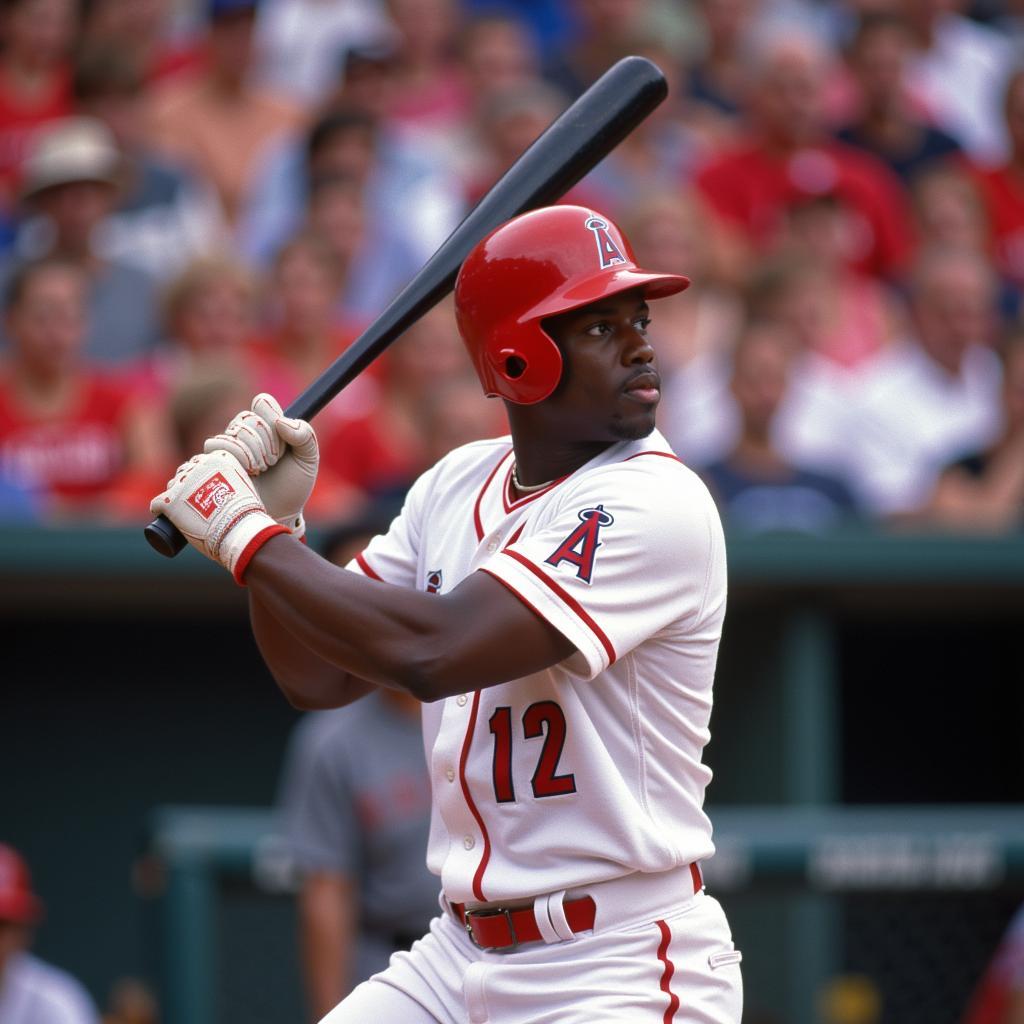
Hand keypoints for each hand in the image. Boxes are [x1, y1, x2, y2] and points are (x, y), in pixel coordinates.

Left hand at [149, 449, 288, 581]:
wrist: (240, 531)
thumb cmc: (249, 517)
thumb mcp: (247, 489)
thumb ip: (239, 485)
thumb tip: (238, 494)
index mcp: (219, 458)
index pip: (202, 463)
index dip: (201, 476)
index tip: (204, 488)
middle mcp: (199, 465)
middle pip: (185, 472)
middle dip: (186, 484)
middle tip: (192, 502)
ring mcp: (183, 482)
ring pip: (172, 486)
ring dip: (174, 496)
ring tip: (181, 511)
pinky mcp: (171, 500)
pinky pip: (157, 503)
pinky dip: (159, 509)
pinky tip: (163, 515)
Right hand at [204, 394, 318, 539]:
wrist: (275, 516)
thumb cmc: (291, 488)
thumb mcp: (308, 461)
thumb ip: (305, 436)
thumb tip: (282, 422)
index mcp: (266, 426)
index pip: (262, 403)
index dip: (272, 422)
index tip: (283, 446)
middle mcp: (244, 433)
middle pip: (245, 420)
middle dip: (263, 443)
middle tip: (271, 464)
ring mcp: (225, 448)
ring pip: (228, 434)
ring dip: (247, 454)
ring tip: (257, 473)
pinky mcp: (211, 463)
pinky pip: (210, 448)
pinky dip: (228, 459)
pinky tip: (242, 474)